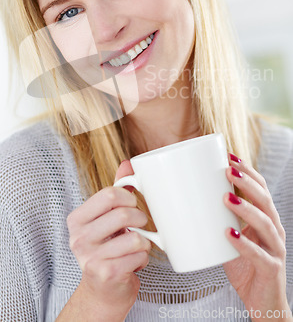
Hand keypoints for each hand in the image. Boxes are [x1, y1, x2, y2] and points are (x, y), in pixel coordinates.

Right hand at [66, 161, 150, 320]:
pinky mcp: (104, 273)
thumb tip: (128, 164)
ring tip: (136, 247)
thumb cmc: (107, 250)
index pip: (108, 194)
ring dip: (144, 242)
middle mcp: (78, 237)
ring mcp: (89, 257)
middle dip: (141, 219)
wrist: (103, 292)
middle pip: (123, 214)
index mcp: (77, 219)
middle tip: (140, 226)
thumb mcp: (107, 219)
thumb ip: (116, 191)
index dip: (129, 197)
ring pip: (135, 237)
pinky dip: (143, 259)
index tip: (133, 205)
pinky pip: (138, 256)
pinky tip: (134, 263)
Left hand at [223, 154, 291, 320]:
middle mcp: (273, 230)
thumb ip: (216, 222)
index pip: (261, 189)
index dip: (248, 171)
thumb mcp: (230, 239)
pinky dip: (244, 243)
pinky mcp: (271, 269)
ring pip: (265, 223)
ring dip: (246, 208)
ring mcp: (275, 249)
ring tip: (227, 197)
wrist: (263, 304)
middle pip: (265, 200)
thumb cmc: (244, 267)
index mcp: (265, 219)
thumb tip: (183, 203)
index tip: (229, 156)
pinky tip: (229, 234)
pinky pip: (259, 255)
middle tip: (227, 170)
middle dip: (247, 183)